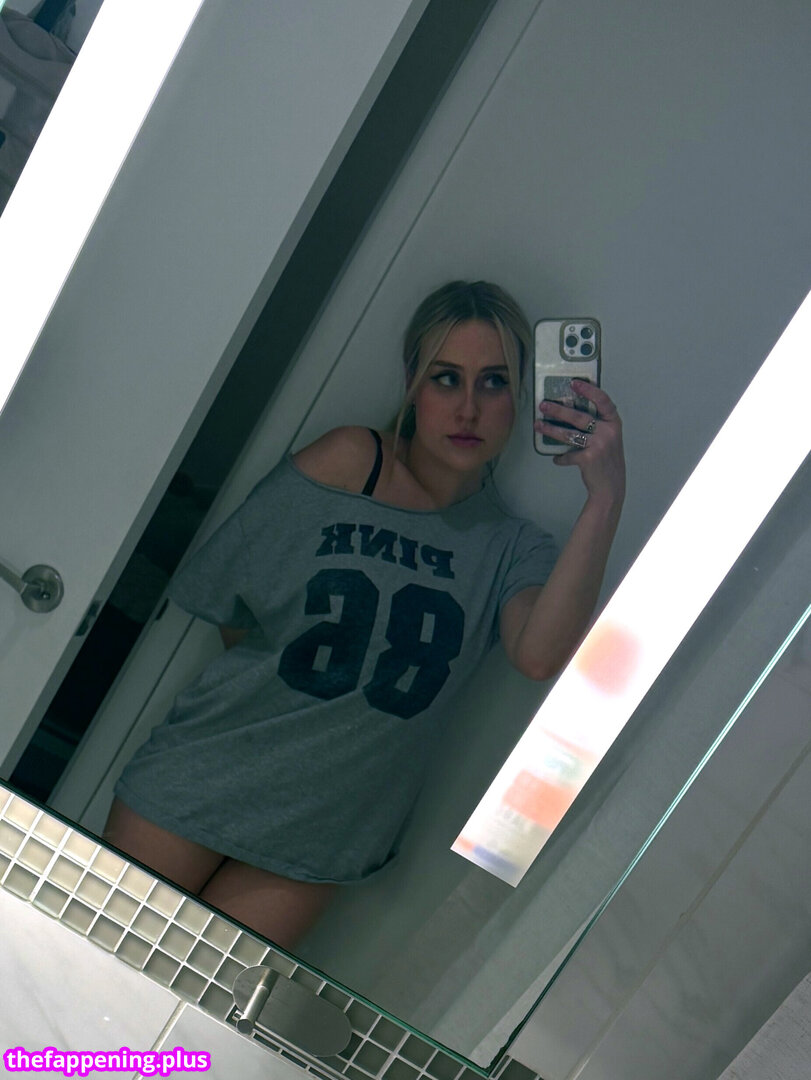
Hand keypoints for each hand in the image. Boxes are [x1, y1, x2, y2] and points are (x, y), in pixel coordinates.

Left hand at [534, 380, 624, 505]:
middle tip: (543, 405)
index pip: (603, 401)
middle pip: (580, 416)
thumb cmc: (606, 459)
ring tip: (538, 425)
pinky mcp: (589, 459)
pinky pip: (568, 454)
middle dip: (559, 410)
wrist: (611, 486)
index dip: (589, 390)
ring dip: (551, 429)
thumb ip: (596, 425)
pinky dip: (560, 457)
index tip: (573, 383)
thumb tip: (567, 410)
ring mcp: (599, 445)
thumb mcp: (608, 438)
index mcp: (614, 423)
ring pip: (569, 433)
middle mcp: (608, 432)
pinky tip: (556, 458)